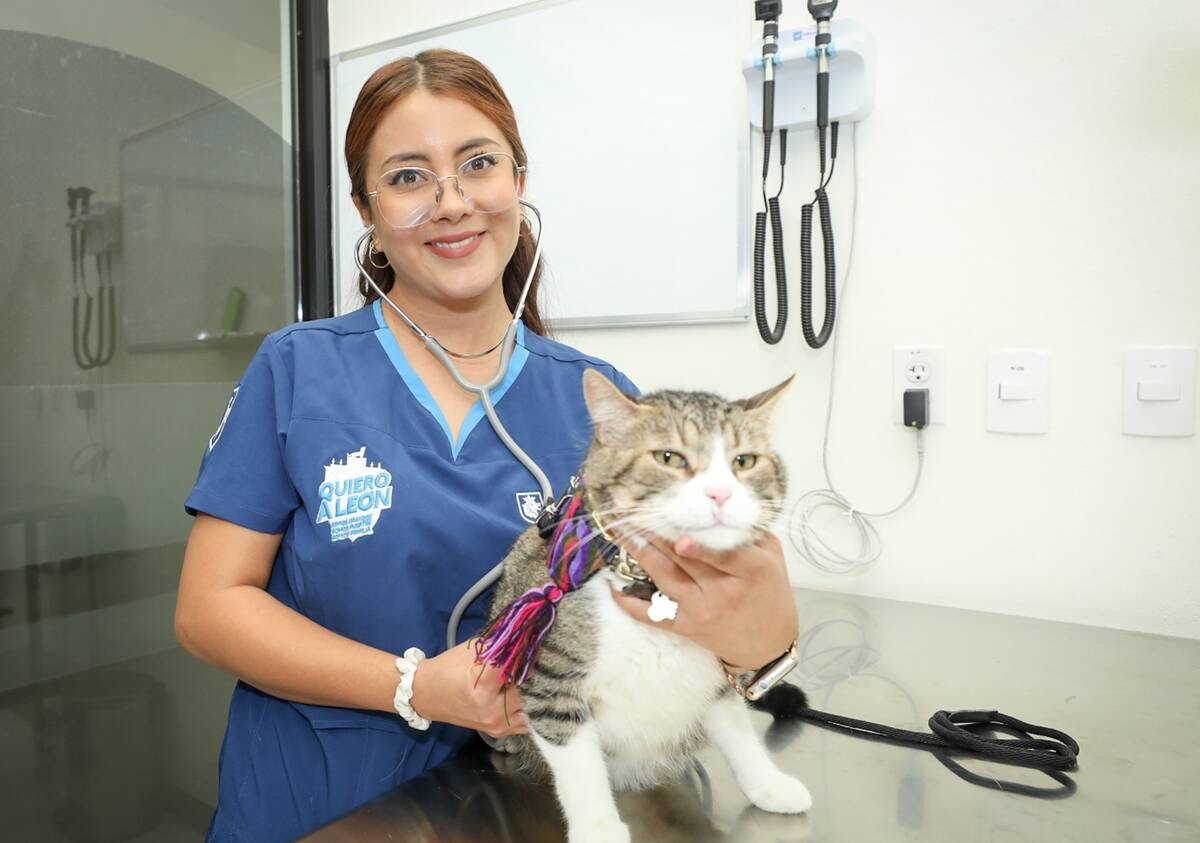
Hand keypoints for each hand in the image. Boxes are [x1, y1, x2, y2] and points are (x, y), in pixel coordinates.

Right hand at [409, 640, 528, 737]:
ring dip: (536, 693)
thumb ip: (502, 646)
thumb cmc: (449, 668)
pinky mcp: (499, 732)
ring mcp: (497, 725)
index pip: (518, 666)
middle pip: (530, 688)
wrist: (427, 695)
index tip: (532, 644)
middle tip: (537, 663)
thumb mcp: (474, 650)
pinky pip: (526, 722)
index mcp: (484, 685)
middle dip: (533, 674)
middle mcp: (492, 709)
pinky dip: (531, 708)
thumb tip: (529, 640)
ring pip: (533, 708)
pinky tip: (531, 695)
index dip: (527, 653)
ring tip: (535, 679)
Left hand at [610, 531, 797, 670]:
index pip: (725, 558)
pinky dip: (631, 605)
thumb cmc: (770, 592)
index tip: (680, 539)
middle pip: (686, 562)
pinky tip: (613, 588)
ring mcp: (702, 611)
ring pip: (666, 579)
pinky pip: (654, 616)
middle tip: (634, 514)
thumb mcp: (773, 559)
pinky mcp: (687, 627)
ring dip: (641, 554)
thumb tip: (721, 505)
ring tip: (623, 533)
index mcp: (751, 572)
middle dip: (657, 536)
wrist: (767, 643)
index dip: (700, 550)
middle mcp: (724, 592)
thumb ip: (750, 534)